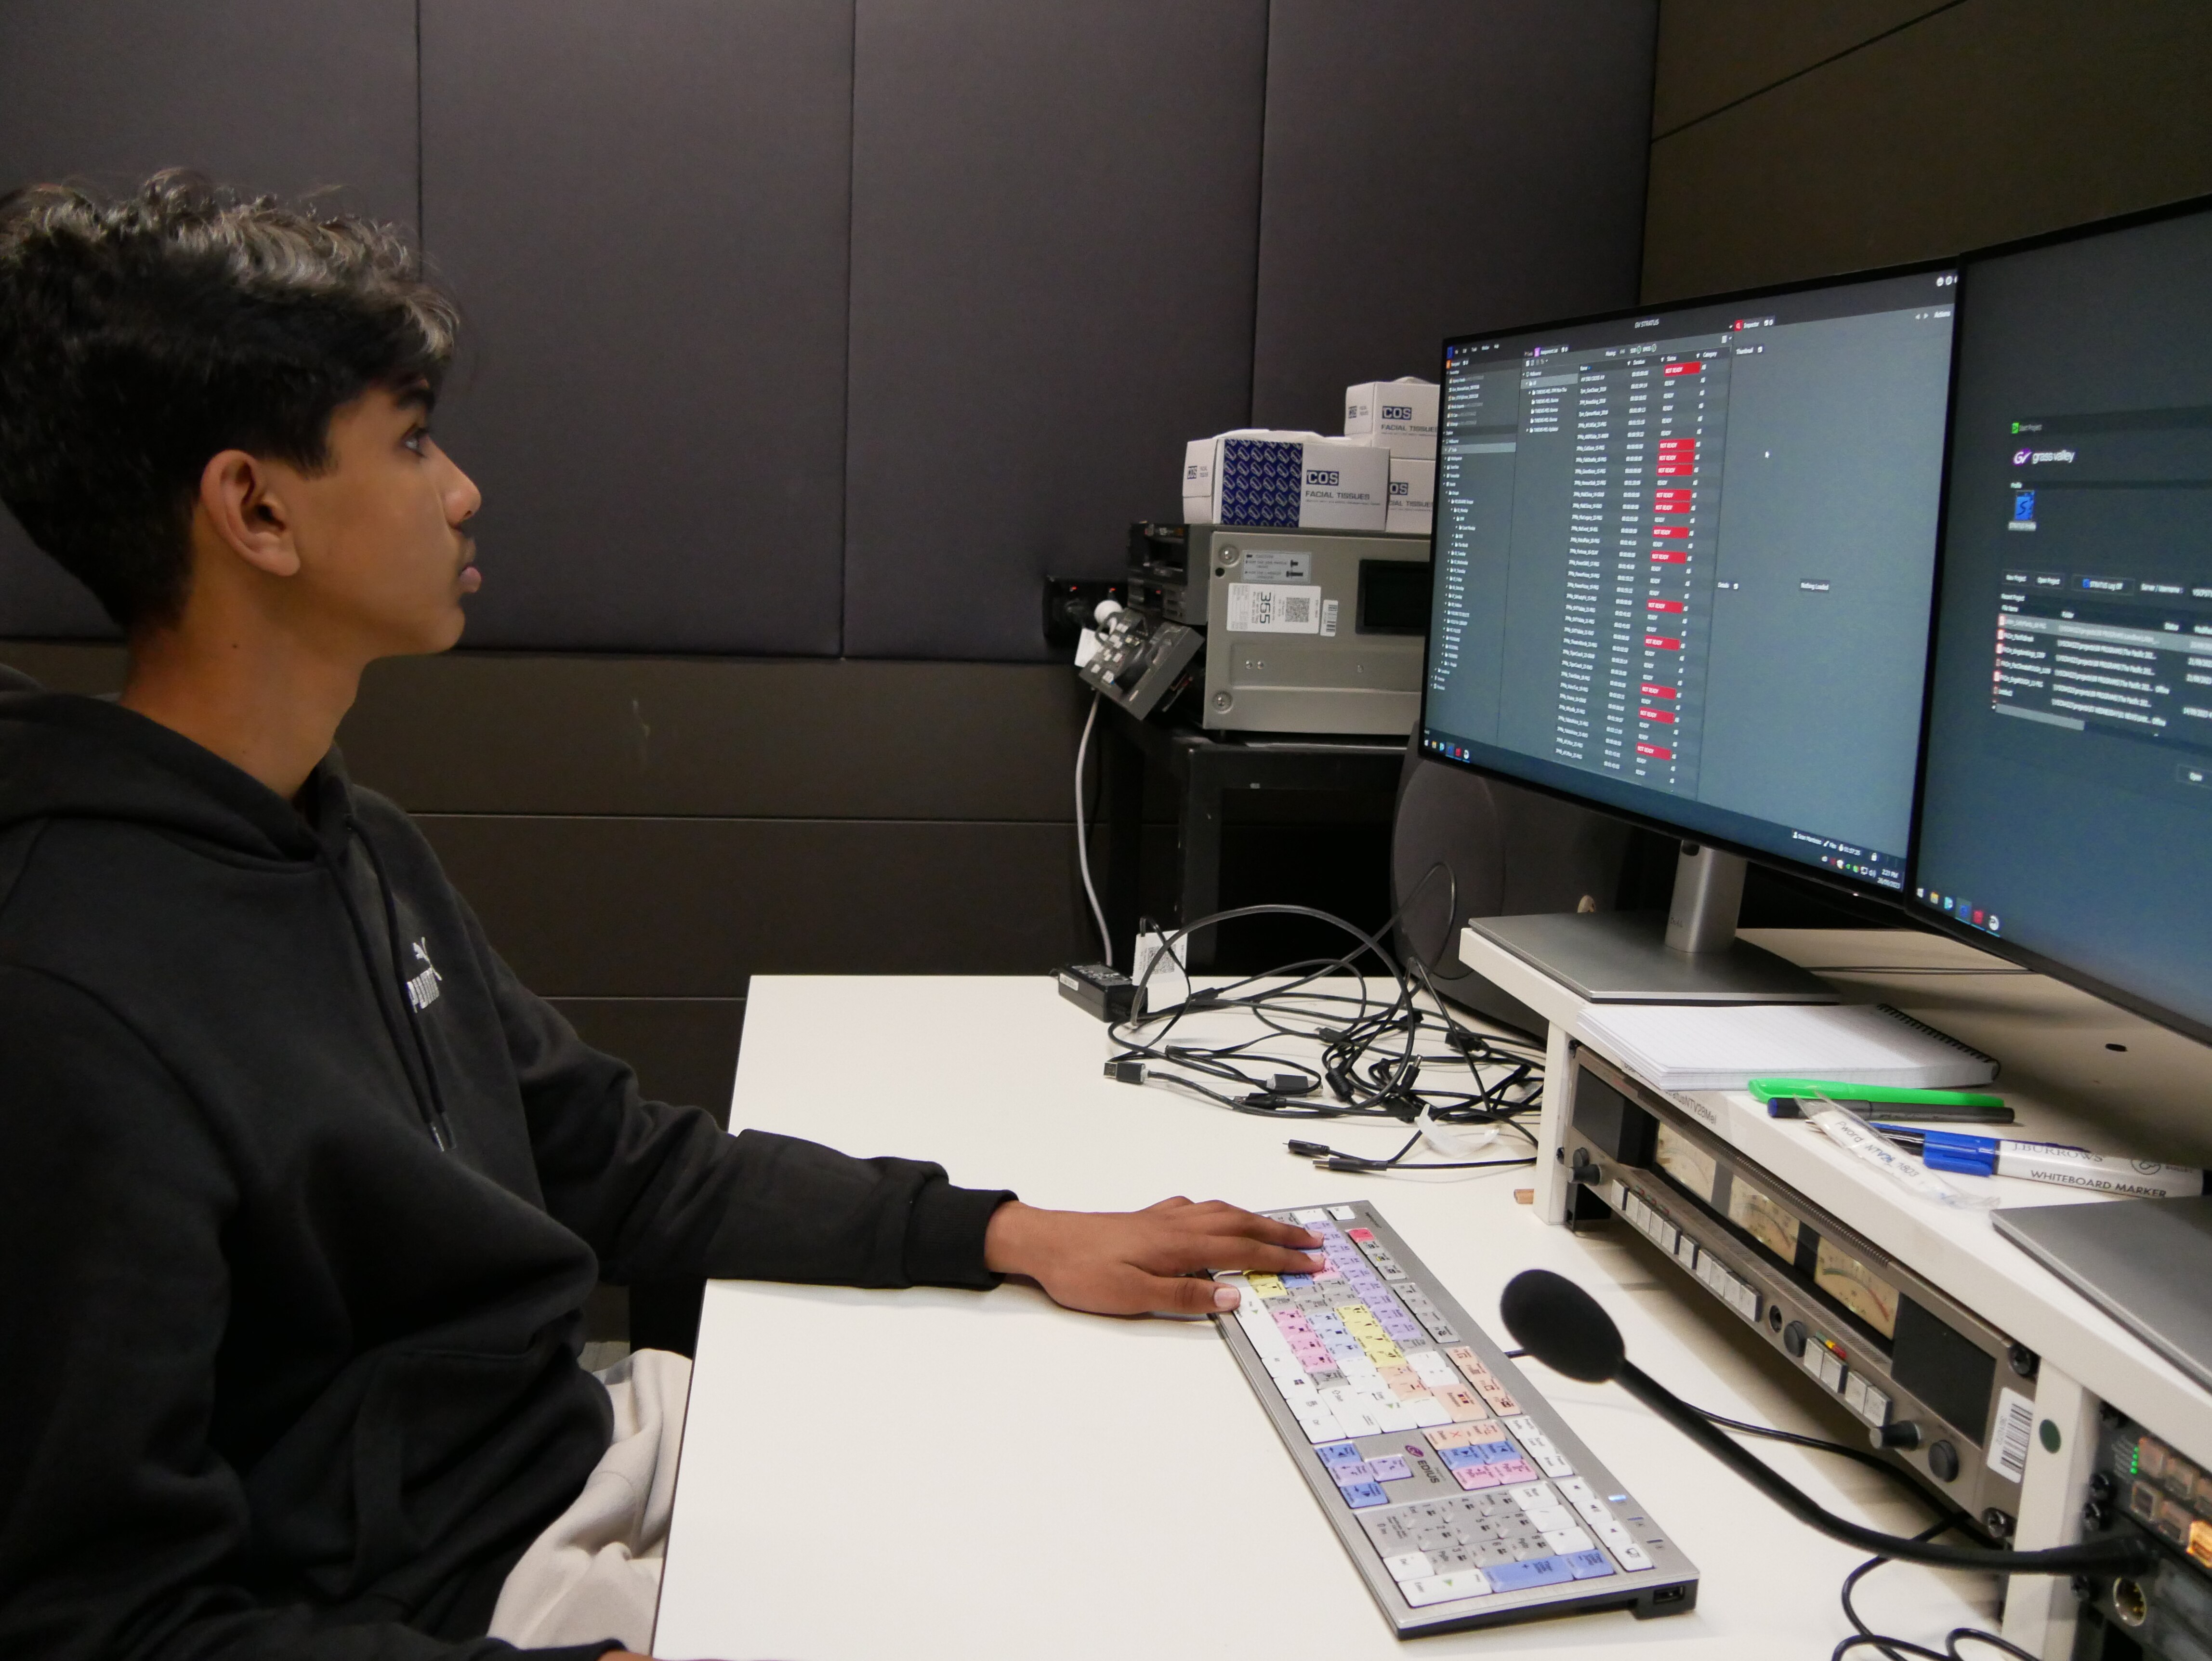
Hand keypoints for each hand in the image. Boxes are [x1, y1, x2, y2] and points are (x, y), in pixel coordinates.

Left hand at [983, 1196, 1324, 1315]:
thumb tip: (1233, 1295)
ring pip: (1222, 1211)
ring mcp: (1163, 1217)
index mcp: (1179, 1245)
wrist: (1044, 1242)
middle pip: (1241, 1223)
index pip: (1243, 1250)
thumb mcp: (1134, 1296)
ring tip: (1280, 1227)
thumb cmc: (1082, 1271)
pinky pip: (1198, 1208)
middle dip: (1281, 1233)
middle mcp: (1177, 1224)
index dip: (1281, 1257)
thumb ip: (1185, 1296)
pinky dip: (1221, 1211)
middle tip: (1315, 1241)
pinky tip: (1217, 1215)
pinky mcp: (1148, 1217)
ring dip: (1256, 1219)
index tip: (1313, 1262)